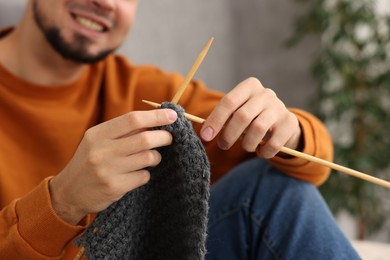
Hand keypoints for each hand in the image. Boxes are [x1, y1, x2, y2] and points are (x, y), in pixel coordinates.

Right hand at [49, 109, 176, 224]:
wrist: (69, 192)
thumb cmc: (90, 161)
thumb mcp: (98, 140)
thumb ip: (123, 131)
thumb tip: (156, 120)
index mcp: (98, 133)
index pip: (133, 119)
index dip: (156, 116)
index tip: (172, 116)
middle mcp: (101, 150)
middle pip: (145, 138)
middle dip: (164, 137)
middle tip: (169, 138)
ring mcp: (107, 170)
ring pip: (148, 157)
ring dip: (155, 157)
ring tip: (151, 158)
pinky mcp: (114, 187)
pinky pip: (143, 176)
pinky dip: (145, 173)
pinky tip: (137, 174)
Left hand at [200, 77, 300, 157]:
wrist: (280, 123)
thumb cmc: (251, 117)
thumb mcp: (237, 112)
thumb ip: (223, 118)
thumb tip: (205, 132)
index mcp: (249, 86)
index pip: (229, 101)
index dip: (215, 120)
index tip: (206, 136)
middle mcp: (266, 94)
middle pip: (242, 116)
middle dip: (229, 135)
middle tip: (223, 145)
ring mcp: (280, 107)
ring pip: (257, 128)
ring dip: (247, 144)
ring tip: (246, 147)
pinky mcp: (290, 123)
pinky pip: (273, 143)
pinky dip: (264, 151)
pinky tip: (260, 151)